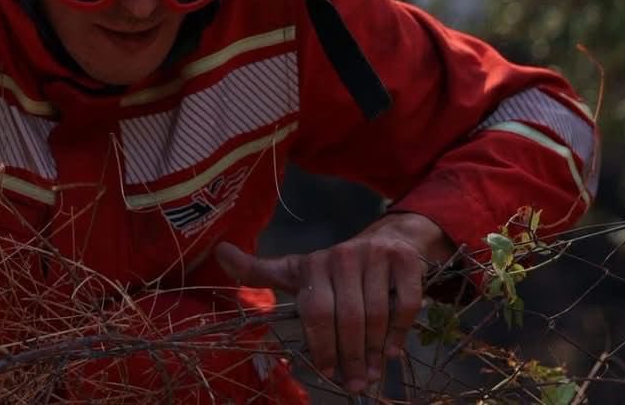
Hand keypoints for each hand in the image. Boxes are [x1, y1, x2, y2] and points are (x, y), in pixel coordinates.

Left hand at [215, 212, 454, 394]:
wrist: (390, 239)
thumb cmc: (337, 268)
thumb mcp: (296, 270)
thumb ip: (259, 272)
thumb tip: (220, 252)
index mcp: (312, 264)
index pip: (315, 312)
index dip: (320, 347)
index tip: (326, 373)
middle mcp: (342, 256)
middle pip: (347, 318)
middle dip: (350, 357)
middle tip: (354, 384)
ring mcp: (375, 256)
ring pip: (375, 314)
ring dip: (374, 351)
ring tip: (371, 374)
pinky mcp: (404, 261)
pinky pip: (404, 304)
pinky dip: (399, 332)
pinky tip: (392, 351)